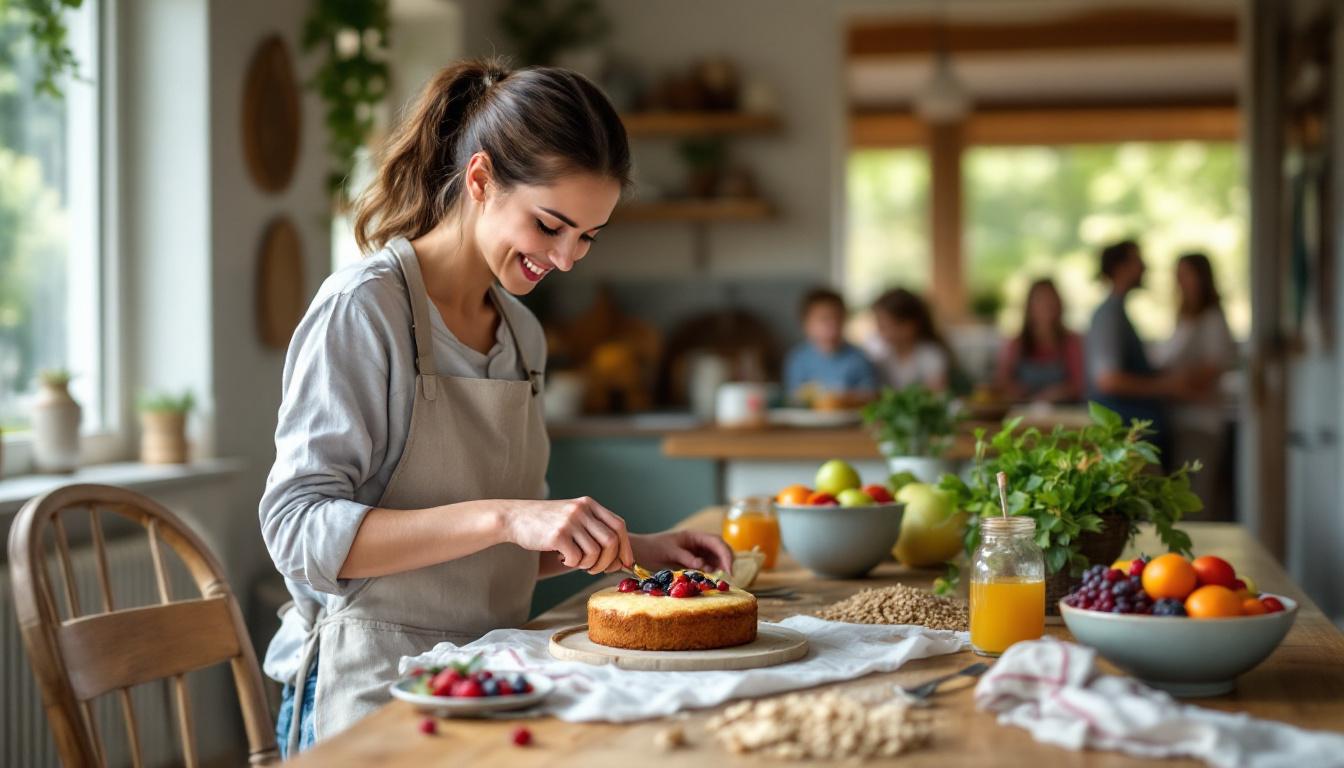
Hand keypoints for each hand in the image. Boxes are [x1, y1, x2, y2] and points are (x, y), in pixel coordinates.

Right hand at [502, 497, 632, 573]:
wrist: (514, 517)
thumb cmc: (545, 523)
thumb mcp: (572, 518)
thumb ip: (594, 533)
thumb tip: (619, 562)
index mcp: (589, 504)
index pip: (619, 526)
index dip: (625, 547)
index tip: (626, 563)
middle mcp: (582, 510)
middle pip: (611, 541)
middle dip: (608, 561)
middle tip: (595, 569)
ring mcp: (570, 521)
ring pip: (595, 553)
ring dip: (588, 565)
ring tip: (575, 561)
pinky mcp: (558, 535)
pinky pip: (576, 558)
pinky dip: (572, 564)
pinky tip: (561, 558)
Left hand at [628, 530, 733, 574]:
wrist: (637, 553)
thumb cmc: (651, 548)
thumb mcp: (669, 552)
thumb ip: (686, 558)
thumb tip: (704, 565)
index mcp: (693, 536)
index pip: (716, 542)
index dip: (726, 554)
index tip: (729, 568)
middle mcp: (697, 544)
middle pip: (720, 549)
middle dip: (727, 560)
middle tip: (729, 576)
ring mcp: (695, 554)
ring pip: (715, 559)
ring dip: (720, 568)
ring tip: (721, 579)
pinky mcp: (691, 564)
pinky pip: (707, 568)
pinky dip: (711, 573)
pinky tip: (711, 579)